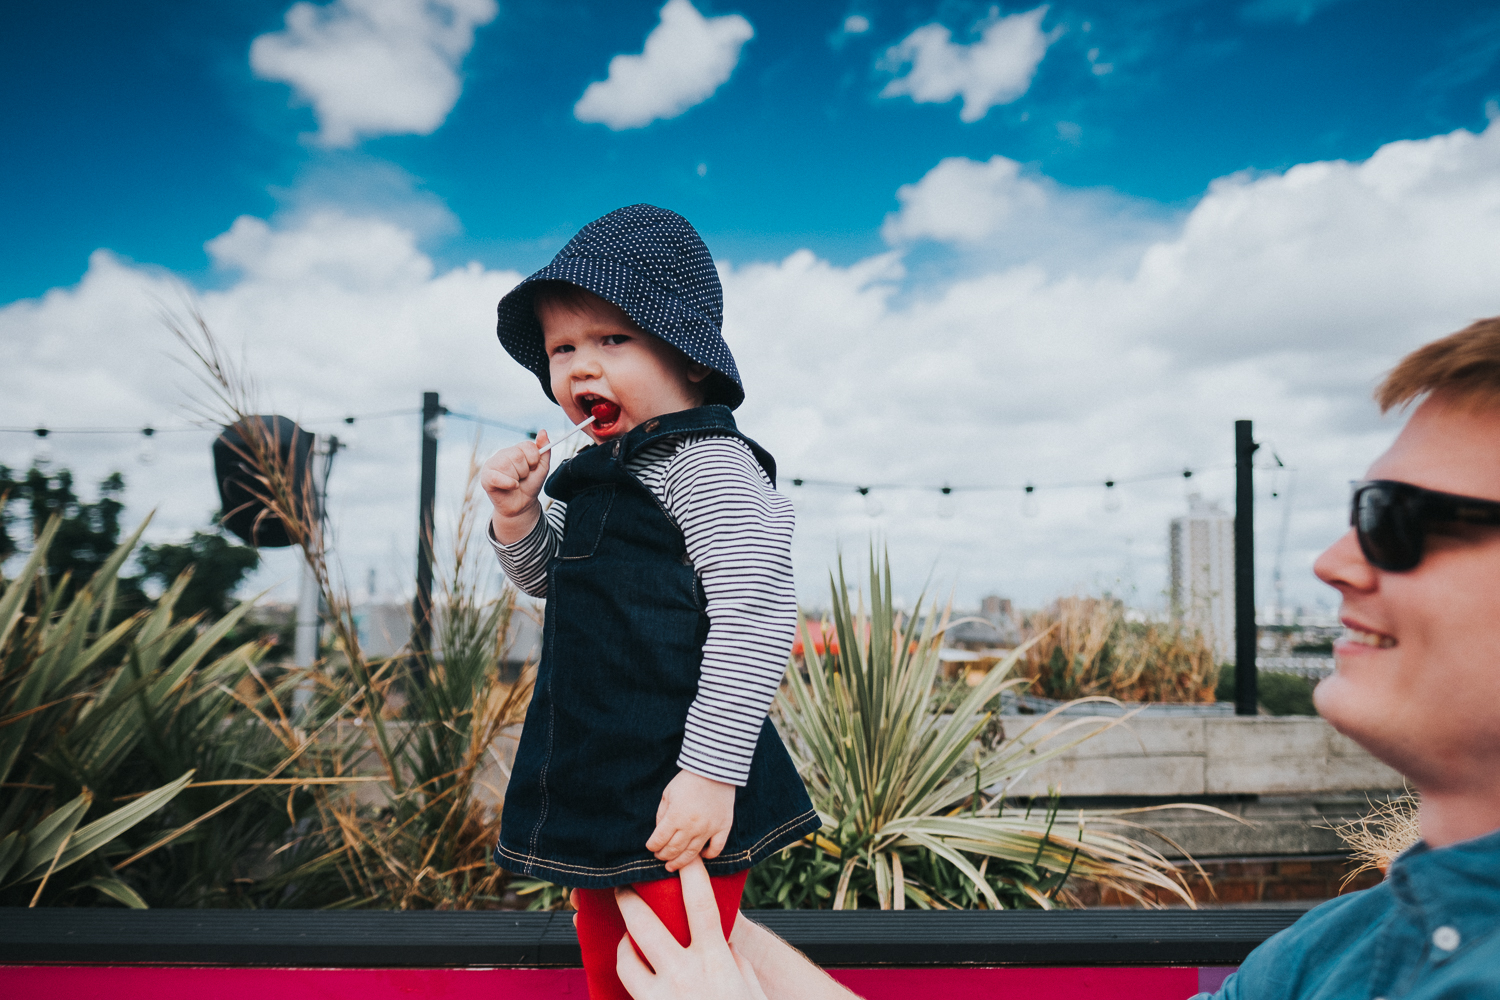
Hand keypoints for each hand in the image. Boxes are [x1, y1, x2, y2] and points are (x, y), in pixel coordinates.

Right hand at [481, 430, 549, 542]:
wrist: (522, 505)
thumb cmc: (530, 485)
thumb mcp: (542, 468)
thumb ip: (544, 450)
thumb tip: (543, 431)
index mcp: (516, 450)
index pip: (527, 445)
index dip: (534, 459)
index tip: (532, 468)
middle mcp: (503, 454)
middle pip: (518, 456)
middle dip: (525, 471)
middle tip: (522, 477)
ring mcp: (492, 464)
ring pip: (507, 465)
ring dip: (517, 478)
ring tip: (515, 482)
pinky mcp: (486, 477)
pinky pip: (496, 477)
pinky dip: (508, 483)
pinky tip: (511, 487)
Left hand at [614, 858, 767, 999]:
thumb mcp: (751, 991)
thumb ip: (736, 963)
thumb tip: (725, 942)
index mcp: (715, 962)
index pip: (701, 906)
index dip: (692, 875)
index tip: (685, 857)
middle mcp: (684, 976)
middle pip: (645, 925)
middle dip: (629, 900)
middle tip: (622, 887)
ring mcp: (661, 999)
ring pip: (626, 958)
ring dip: (623, 943)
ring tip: (626, 937)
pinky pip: (627, 991)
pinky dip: (627, 978)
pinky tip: (631, 972)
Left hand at [646, 770, 734, 871]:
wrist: (714, 769)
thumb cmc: (687, 780)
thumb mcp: (668, 794)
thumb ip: (661, 814)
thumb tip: (659, 833)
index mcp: (675, 816)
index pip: (659, 840)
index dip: (652, 847)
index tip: (651, 847)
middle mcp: (691, 826)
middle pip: (673, 850)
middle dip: (663, 856)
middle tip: (660, 857)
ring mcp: (708, 829)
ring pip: (692, 854)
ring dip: (680, 862)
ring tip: (672, 866)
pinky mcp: (723, 827)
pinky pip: (716, 849)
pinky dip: (708, 855)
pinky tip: (701, 855)